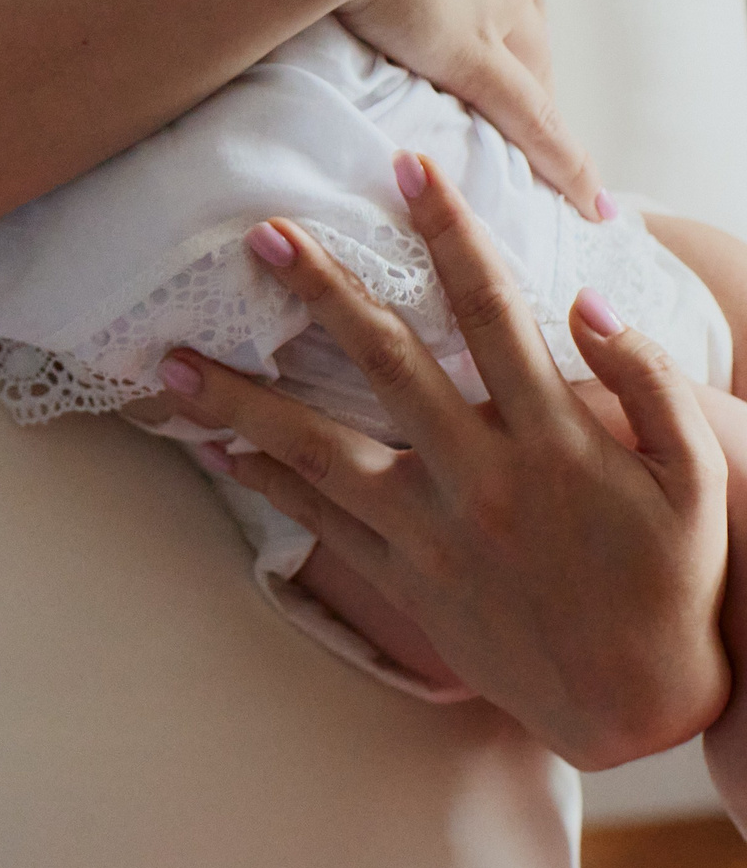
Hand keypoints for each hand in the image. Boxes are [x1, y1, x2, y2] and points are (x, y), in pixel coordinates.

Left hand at [154, 151, 728, 767]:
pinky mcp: (402, 577)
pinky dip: (264, 483)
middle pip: (383, 362)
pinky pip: (319, 522)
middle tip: (260, 233)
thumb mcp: (696, 475)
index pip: (491, 308)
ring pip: (319, 449)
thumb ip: (649, 380)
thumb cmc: (670, 576)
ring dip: (242, 399)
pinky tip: (214, 447)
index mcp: (553, 436)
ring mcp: (431, 530)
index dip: (450, 231)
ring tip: (174, 360)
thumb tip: (586, 299)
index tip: (408, 167)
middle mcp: (479, 475)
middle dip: (319, 290)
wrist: (639, 701)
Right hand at [313, 0, 602, 215]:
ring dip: (549, 112)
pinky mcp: (472, 53)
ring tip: (569, 158)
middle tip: (515, 65)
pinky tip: (589, 200)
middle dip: (517, 33)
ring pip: (534, 65)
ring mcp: (493, 3)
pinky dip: (565, 163)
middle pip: (520, 1)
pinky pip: (530, 123)